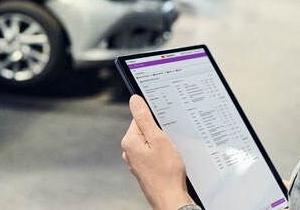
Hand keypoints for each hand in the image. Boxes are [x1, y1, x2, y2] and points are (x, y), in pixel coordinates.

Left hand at [121, 95, 193, 209]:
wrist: (170, 198)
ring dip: (161, 145)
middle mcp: (129, 151)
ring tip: (169, 154)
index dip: (155, 121)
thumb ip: (145, 118)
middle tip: (169, 142)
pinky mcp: (143, 168)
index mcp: (129, 142)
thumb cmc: (167, 173)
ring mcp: (136, 161)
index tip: (164, 127)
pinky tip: (168, 161)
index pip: (140, 118)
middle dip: (158, 133)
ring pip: (150, 143)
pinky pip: (152, 153)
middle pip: (145, 130)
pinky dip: (161, 154)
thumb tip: (135, 101)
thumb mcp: (159, 140)